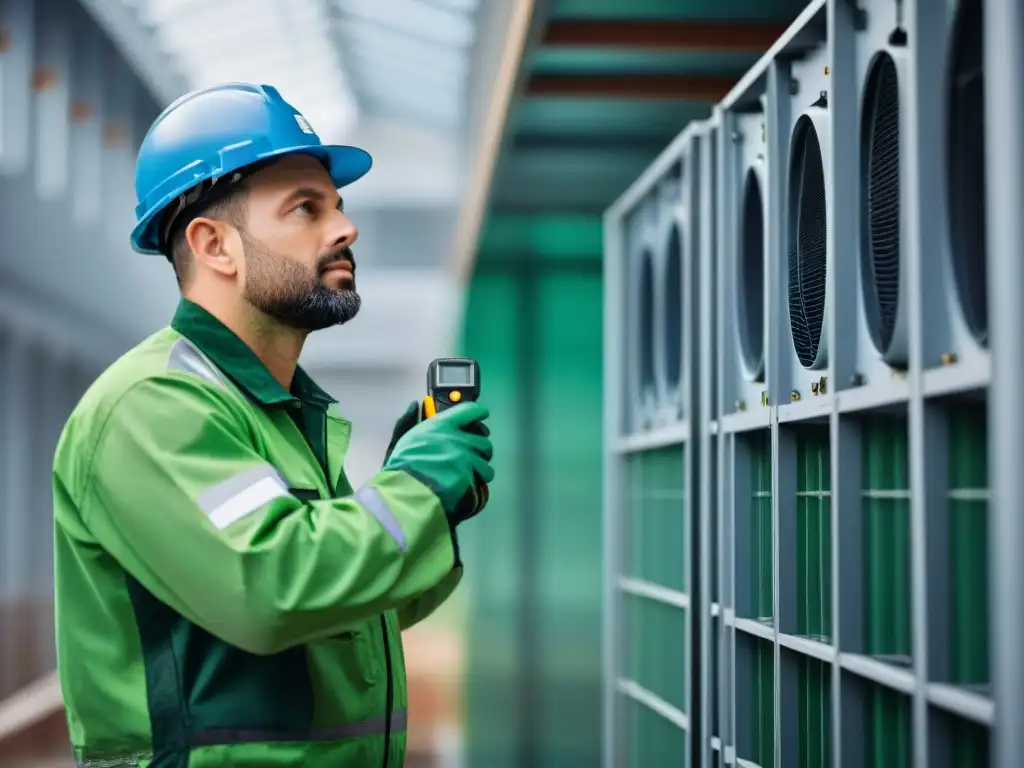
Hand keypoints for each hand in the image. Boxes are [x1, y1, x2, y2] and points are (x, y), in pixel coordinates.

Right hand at [383, 401, 494, 524]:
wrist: (403, 494)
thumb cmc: (400, 466)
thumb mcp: (401, 439)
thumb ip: (409, 420)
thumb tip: (415, 404)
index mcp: (441, 425)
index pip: (470, 410)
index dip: (479, 412)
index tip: (482, 415)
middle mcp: (458, 439)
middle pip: (484, 441)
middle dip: (480, 450)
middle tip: (471, 457)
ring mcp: (466, 460)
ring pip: (486, 464)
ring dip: (479, 471)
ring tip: (469, 477)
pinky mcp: (470, 479)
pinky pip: (481, 482)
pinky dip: (475, 487)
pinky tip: (465, 490)